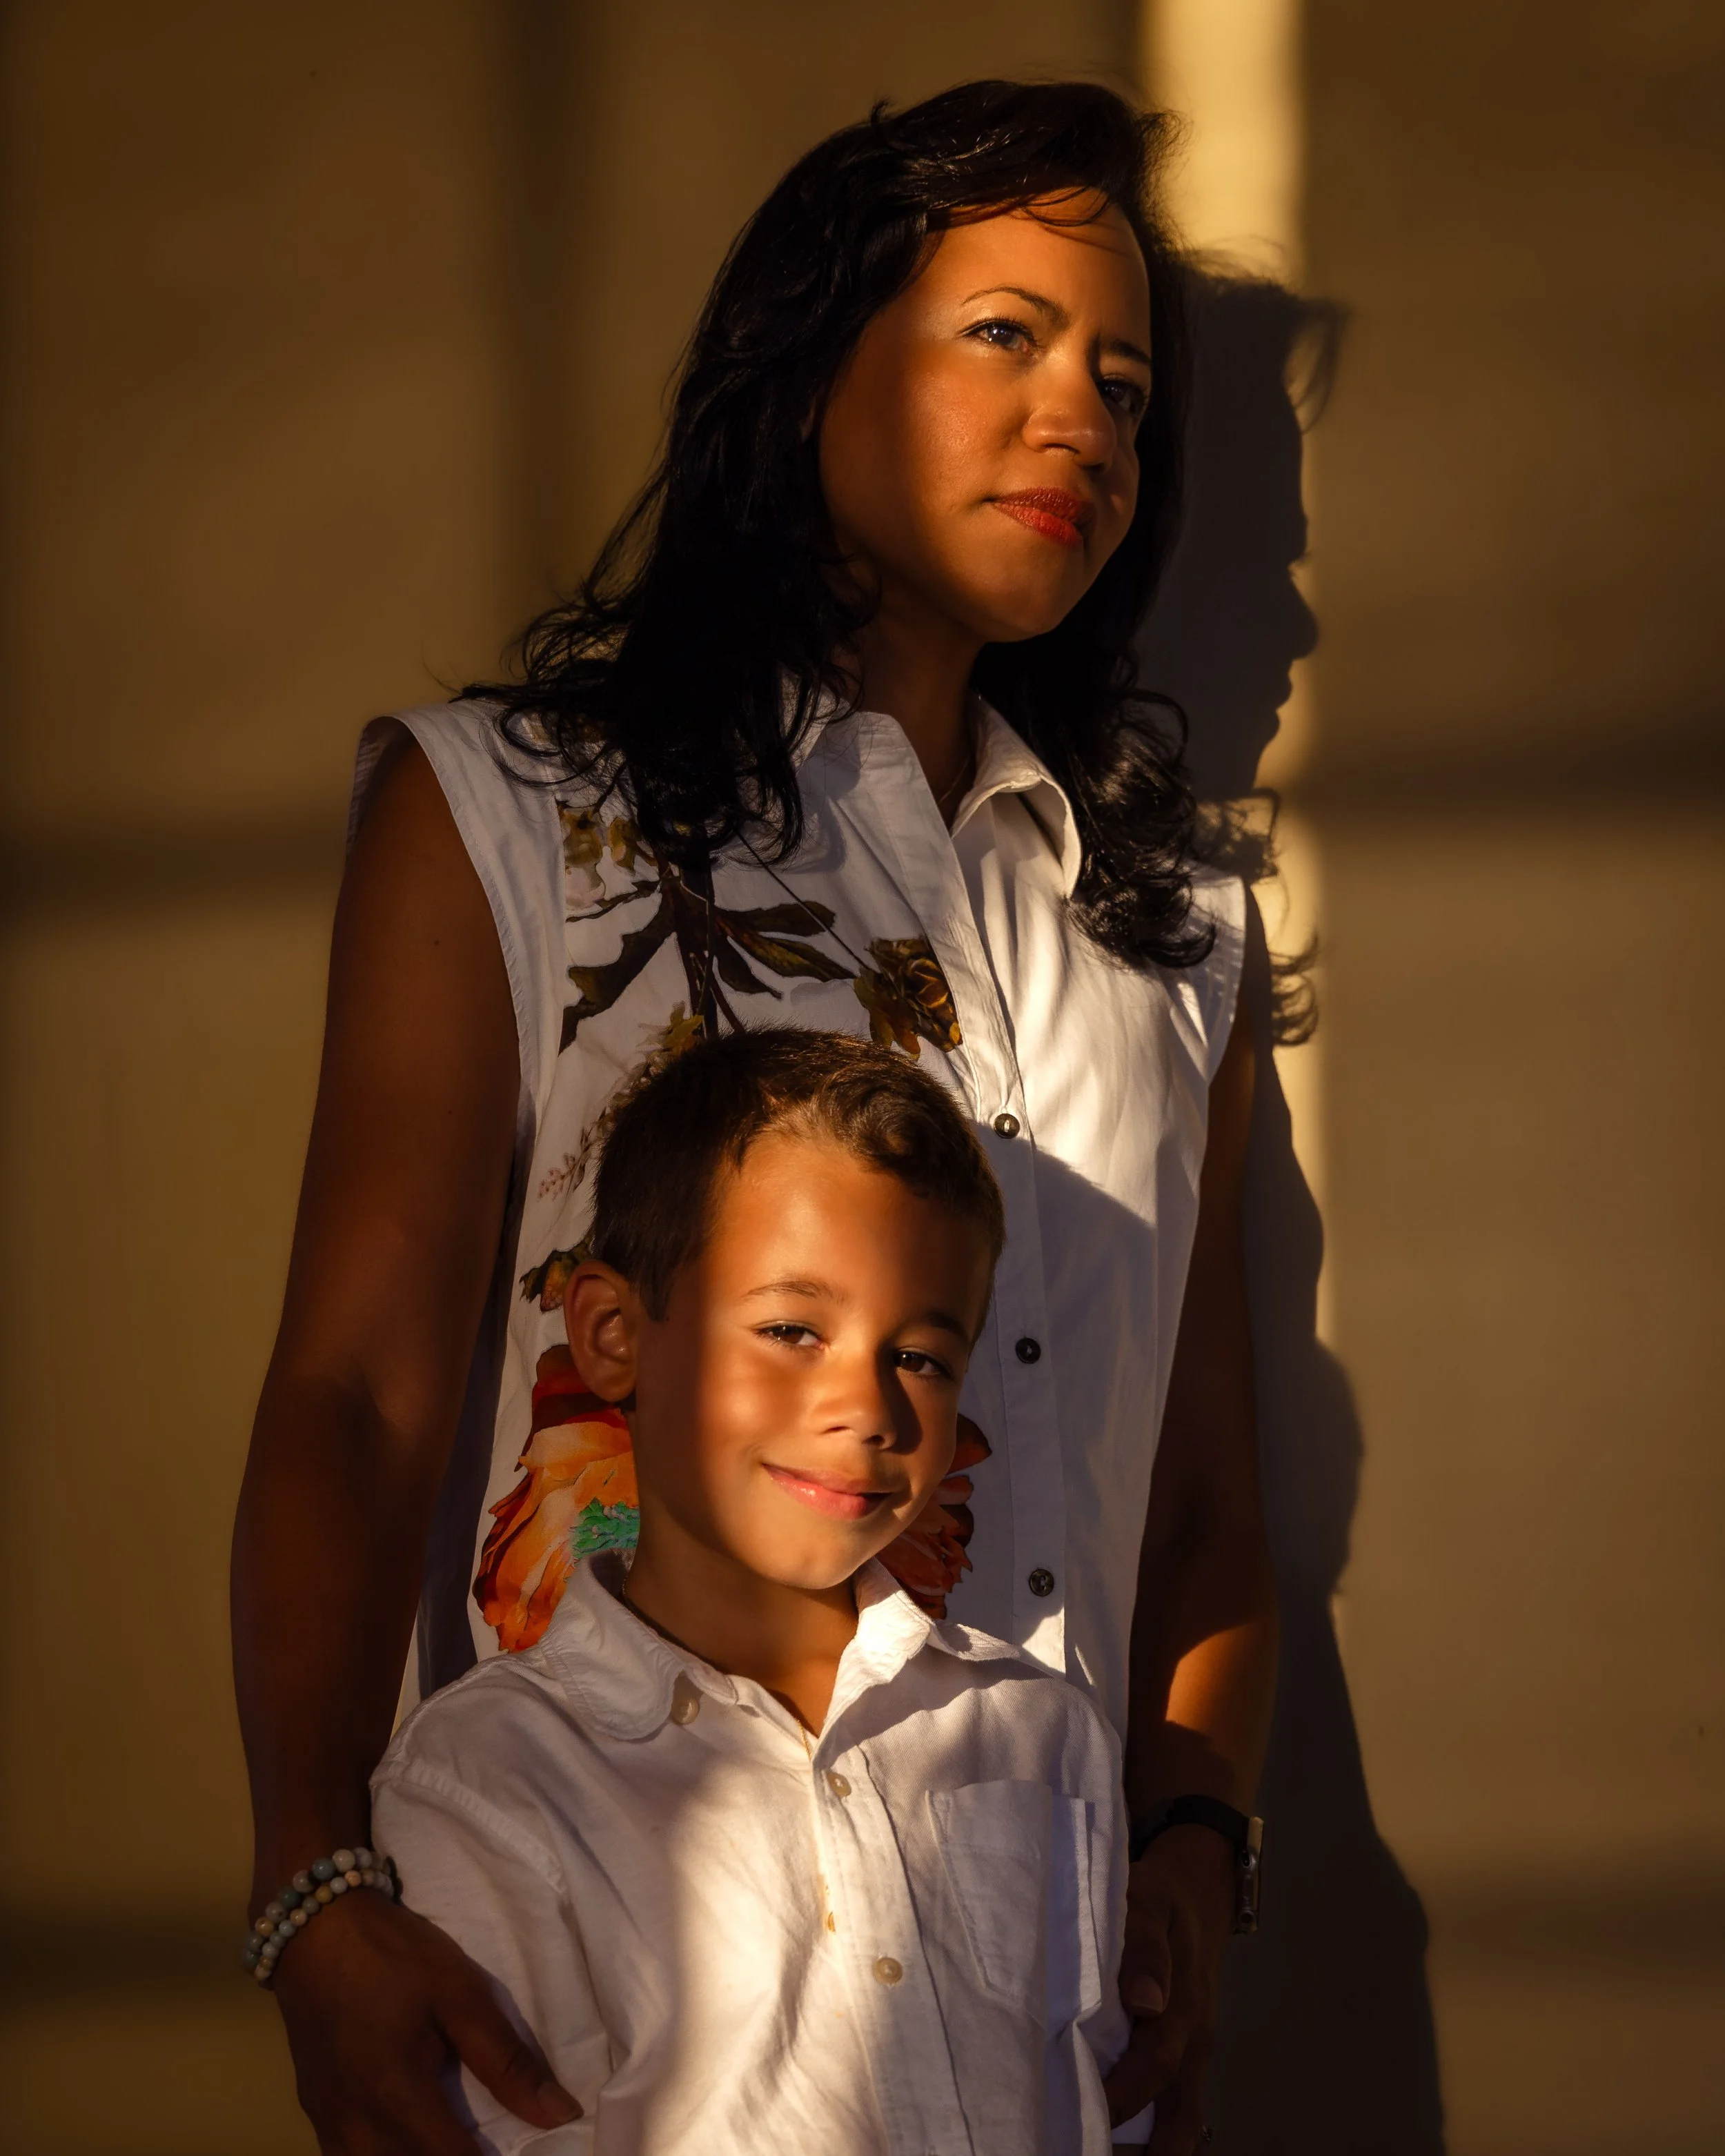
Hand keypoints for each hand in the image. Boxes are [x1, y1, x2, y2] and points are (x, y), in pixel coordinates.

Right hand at [272, 1887, 580, 2153]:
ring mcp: (328, 2125)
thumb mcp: (461, 1993)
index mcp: (398, 2097)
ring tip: (450, 2140)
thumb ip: (508, 2061)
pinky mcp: (314, 2114)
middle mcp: (357, 2127)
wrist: (315, 1928)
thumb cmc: (394, 1955)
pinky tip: (406, 2142)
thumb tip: (559, 2114)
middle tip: (484, 2143)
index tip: (520, 2153)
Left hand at [1103, 1825, 1235, 2153]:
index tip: (1087, 2113)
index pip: (1155, 2062)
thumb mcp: (1149, 1900)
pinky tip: (1111, 2142)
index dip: (1123, 2095)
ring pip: (1179, 2122)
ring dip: (1150, 2147)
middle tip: (1085, 2148)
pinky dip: (1152, 2136)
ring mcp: (1191, 2054)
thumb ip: (1143, 1944)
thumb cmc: (1160, 1901)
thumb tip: (1146, 2000)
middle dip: (1137, 2140)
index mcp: (1181, 2003)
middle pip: (1175, 2112)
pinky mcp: (1183, 2059)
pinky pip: (1174, 2111)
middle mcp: (1191, 2039)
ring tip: (1093, 2150)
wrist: (1195, 1897)